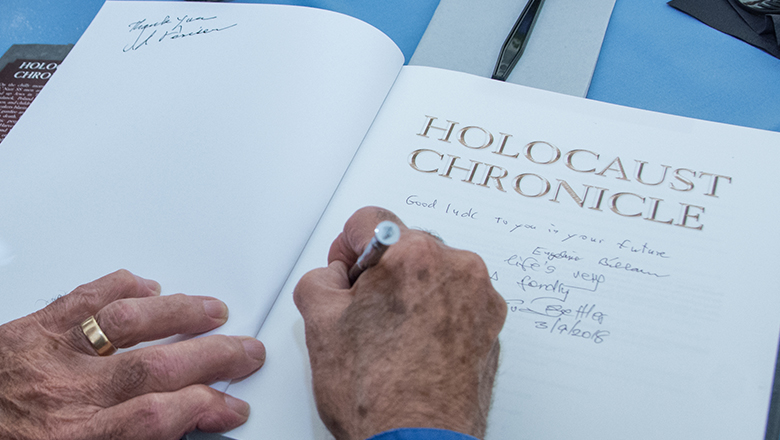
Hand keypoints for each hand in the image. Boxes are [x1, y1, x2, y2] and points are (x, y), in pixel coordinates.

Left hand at [0, 270, 264, 439]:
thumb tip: (178, 427)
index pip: (157, 418)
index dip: (206, 408)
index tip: (231, 406)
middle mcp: (64, 394)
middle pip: (156, 368)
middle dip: (213, 357)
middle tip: (246, 352)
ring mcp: (47, 355)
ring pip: (126, 324)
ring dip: (179, 315)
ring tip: (214, 311)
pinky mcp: (27, 329)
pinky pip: (79, 298)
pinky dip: (119, 286)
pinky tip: (147, 286)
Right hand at [294, 207, 506, 439]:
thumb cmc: (378, 395)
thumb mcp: (319, 326)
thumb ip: (319, 280)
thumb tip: (331, 277)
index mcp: (413, 255)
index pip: (369, 221)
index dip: (346, 247)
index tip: (346, 270)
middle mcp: (457, 267)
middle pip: (405, 247)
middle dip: (381, 273)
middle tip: (364, 313)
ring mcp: (480, 298)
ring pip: (433, 275)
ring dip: (412, 294)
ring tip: (393, 339)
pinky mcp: (492, 326)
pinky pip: (457, 302)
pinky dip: (437, 316)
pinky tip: (416, 348)